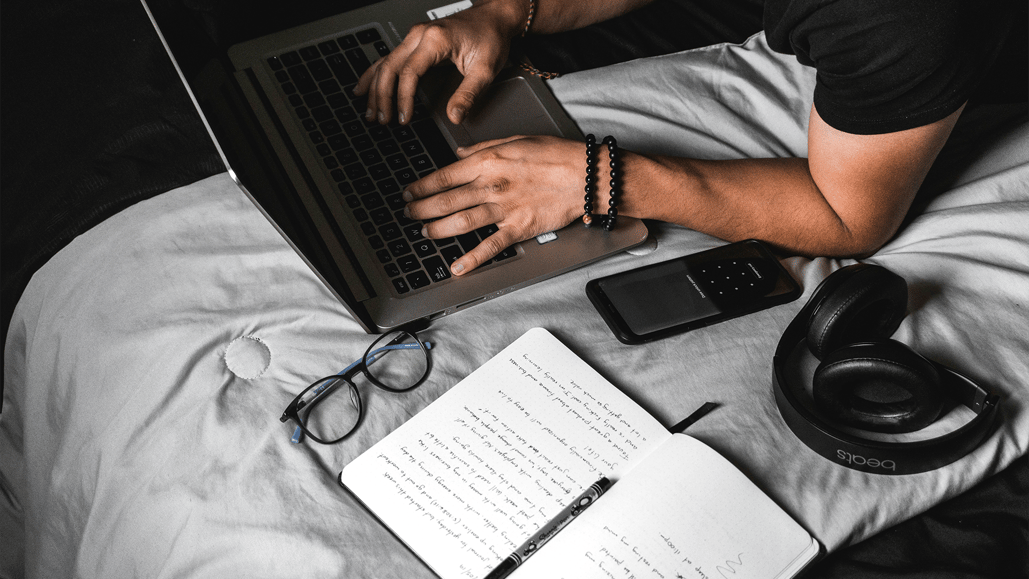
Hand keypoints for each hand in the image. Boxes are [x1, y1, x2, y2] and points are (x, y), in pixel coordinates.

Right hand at [355, 1, 525, 125]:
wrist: (495, 17)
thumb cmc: (491, 37)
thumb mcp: (486, 69)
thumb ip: (469, 94)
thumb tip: (455, 116)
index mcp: (435, 39)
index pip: (409, 72)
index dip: (404, 98)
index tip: (404, 118)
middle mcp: (420, 34)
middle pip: (390, 67)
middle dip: (382, 96)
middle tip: (381, 120)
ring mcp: (415, 36)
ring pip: (385, 62)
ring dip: (374, 88)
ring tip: (370, 112)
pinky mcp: (415, 41)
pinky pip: (388, 57)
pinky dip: (375, 74)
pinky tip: (364, 87)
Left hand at [403, 136, 586, 274]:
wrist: (586, 174)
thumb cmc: (556, 155)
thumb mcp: (516, 140)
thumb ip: (484, 148)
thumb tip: (460, 153)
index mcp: (489, 161)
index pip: (444, 176)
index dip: (421, 186)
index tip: (409, 192)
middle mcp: (492, 185)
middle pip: (446, 199)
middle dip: (421, 208)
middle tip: (408, 213)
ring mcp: (504, 208)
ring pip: (461, 221)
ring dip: (438, 229)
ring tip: (424, 233)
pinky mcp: (519, 227)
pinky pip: (491, 245)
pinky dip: (472, 258)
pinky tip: (457, 267)